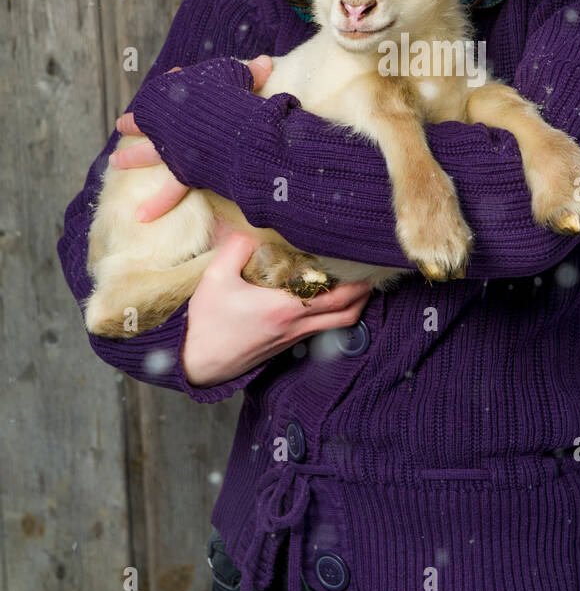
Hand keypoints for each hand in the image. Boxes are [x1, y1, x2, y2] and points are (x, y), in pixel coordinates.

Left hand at [110, 55, 273, 221]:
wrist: (233, 129)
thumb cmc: (236, 98)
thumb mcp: (240, 78)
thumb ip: (248, 72)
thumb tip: (266, 62)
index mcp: (175, 95)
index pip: (164, 91)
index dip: (165, 88)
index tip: (160, 87)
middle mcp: (166, 122)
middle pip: (144, 123)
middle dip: (132, 124)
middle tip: (120, 126)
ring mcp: (172, 148)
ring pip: (146, 155)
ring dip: (129, 159)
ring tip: (114, 163)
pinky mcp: (185, 171)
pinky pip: (171, 191)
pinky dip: (158, 204)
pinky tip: (142, 216)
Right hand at [183, 231, 372, 385]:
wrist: (198, 362)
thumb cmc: (208, 322)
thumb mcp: (216, 277)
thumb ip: (237, 247)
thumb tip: (255, 229)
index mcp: (286, 308)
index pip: (336, 295)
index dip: (357, 279)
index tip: (364, 259)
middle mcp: (297, 325)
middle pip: (348, 312)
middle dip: (364, 291)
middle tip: (370, 269)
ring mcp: (294, 337)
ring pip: (339, 324)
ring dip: (353, 304)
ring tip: (355, 281)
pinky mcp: (287, 344)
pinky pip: (322, 328)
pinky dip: (334, 313)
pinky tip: (327, 297)